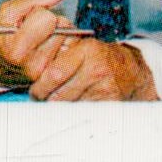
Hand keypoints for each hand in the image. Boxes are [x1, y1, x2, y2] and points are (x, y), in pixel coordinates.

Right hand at [0, 0, 71, 88]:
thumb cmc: (2, 35)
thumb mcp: (7, 12)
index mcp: (16, 49)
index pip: (47, 18)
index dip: (38, 13)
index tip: (27, 21)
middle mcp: (32, 65)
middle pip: (61, 27)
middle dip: (51, 23)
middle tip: (36, 31)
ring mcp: (46, 73)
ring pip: (70, 38)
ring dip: (59, 34)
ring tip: (42, 40)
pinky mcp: (56, 76)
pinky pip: (73, 50)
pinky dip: (64, 45)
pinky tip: (50, 49)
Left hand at [27, 39, 156, 102]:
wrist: (130, 72)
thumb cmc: (100, 59)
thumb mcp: (82, 48)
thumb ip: (59, 55)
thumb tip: (31, 73)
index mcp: (87, 50)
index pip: (53, 74)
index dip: (39, 87)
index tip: (35, 91)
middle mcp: (96, 68)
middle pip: (58, 95)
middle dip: (46, 100)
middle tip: (42, 100)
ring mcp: (104, 87)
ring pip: (68, 107)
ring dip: (59, 108)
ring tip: (60, 101)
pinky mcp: (109, 104)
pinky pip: (81, 113)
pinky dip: (74, 113)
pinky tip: (76, 106)